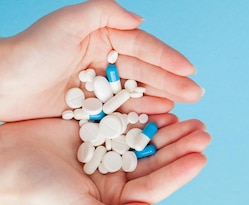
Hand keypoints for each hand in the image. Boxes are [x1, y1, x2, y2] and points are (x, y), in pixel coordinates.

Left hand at [0, 0, 202, 121]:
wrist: (1, 85)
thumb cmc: (31, 50)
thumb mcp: (67, 21)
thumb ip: (105, 13)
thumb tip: (141, 20)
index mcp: (102, 37)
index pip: (142, 47)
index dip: (168, 58)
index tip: (190, 69)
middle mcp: (104, 60)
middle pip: (146, 71)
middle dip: (173, 81)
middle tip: (197, 94)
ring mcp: (100, 86)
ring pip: (139, 91)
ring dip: (163, 98)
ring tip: (184, 106)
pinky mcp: (92, 109)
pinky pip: (123, 111)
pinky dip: (143, 113)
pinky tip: (160, 115)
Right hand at [0, 115, 210, 204]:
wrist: (5, 159)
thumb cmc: (39, 190)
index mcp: (117, 197)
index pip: (156, 185)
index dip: (180, 171)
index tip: (202, 157)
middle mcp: (118, 175)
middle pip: (158, 160)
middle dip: (182, 147)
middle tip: (204, 132)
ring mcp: (111, 150)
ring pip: (149, 140)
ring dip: (171, 131)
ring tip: (193, 121)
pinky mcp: (102, 129)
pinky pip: (132, 120)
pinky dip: (149, 115)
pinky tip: (167, 108)